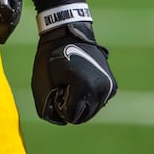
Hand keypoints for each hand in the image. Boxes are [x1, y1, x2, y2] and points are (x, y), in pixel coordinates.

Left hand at [32, 8, 115, 124]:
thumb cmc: (50, 58)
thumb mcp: (41, 84)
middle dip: (72, 107)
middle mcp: (101, 89)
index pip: (71, 116)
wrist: (67, 34)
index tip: (57, 88)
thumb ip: (47, 109)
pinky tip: (81, 81)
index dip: (60, 105)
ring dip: (81, 103)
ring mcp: (109, 87)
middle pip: (84, 116)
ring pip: (92, 110)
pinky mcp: (112, 84)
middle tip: (64, 87)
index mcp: (85, 88)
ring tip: (73, 83)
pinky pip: (98, 101)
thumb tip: (62, 120)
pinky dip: (89, 97)